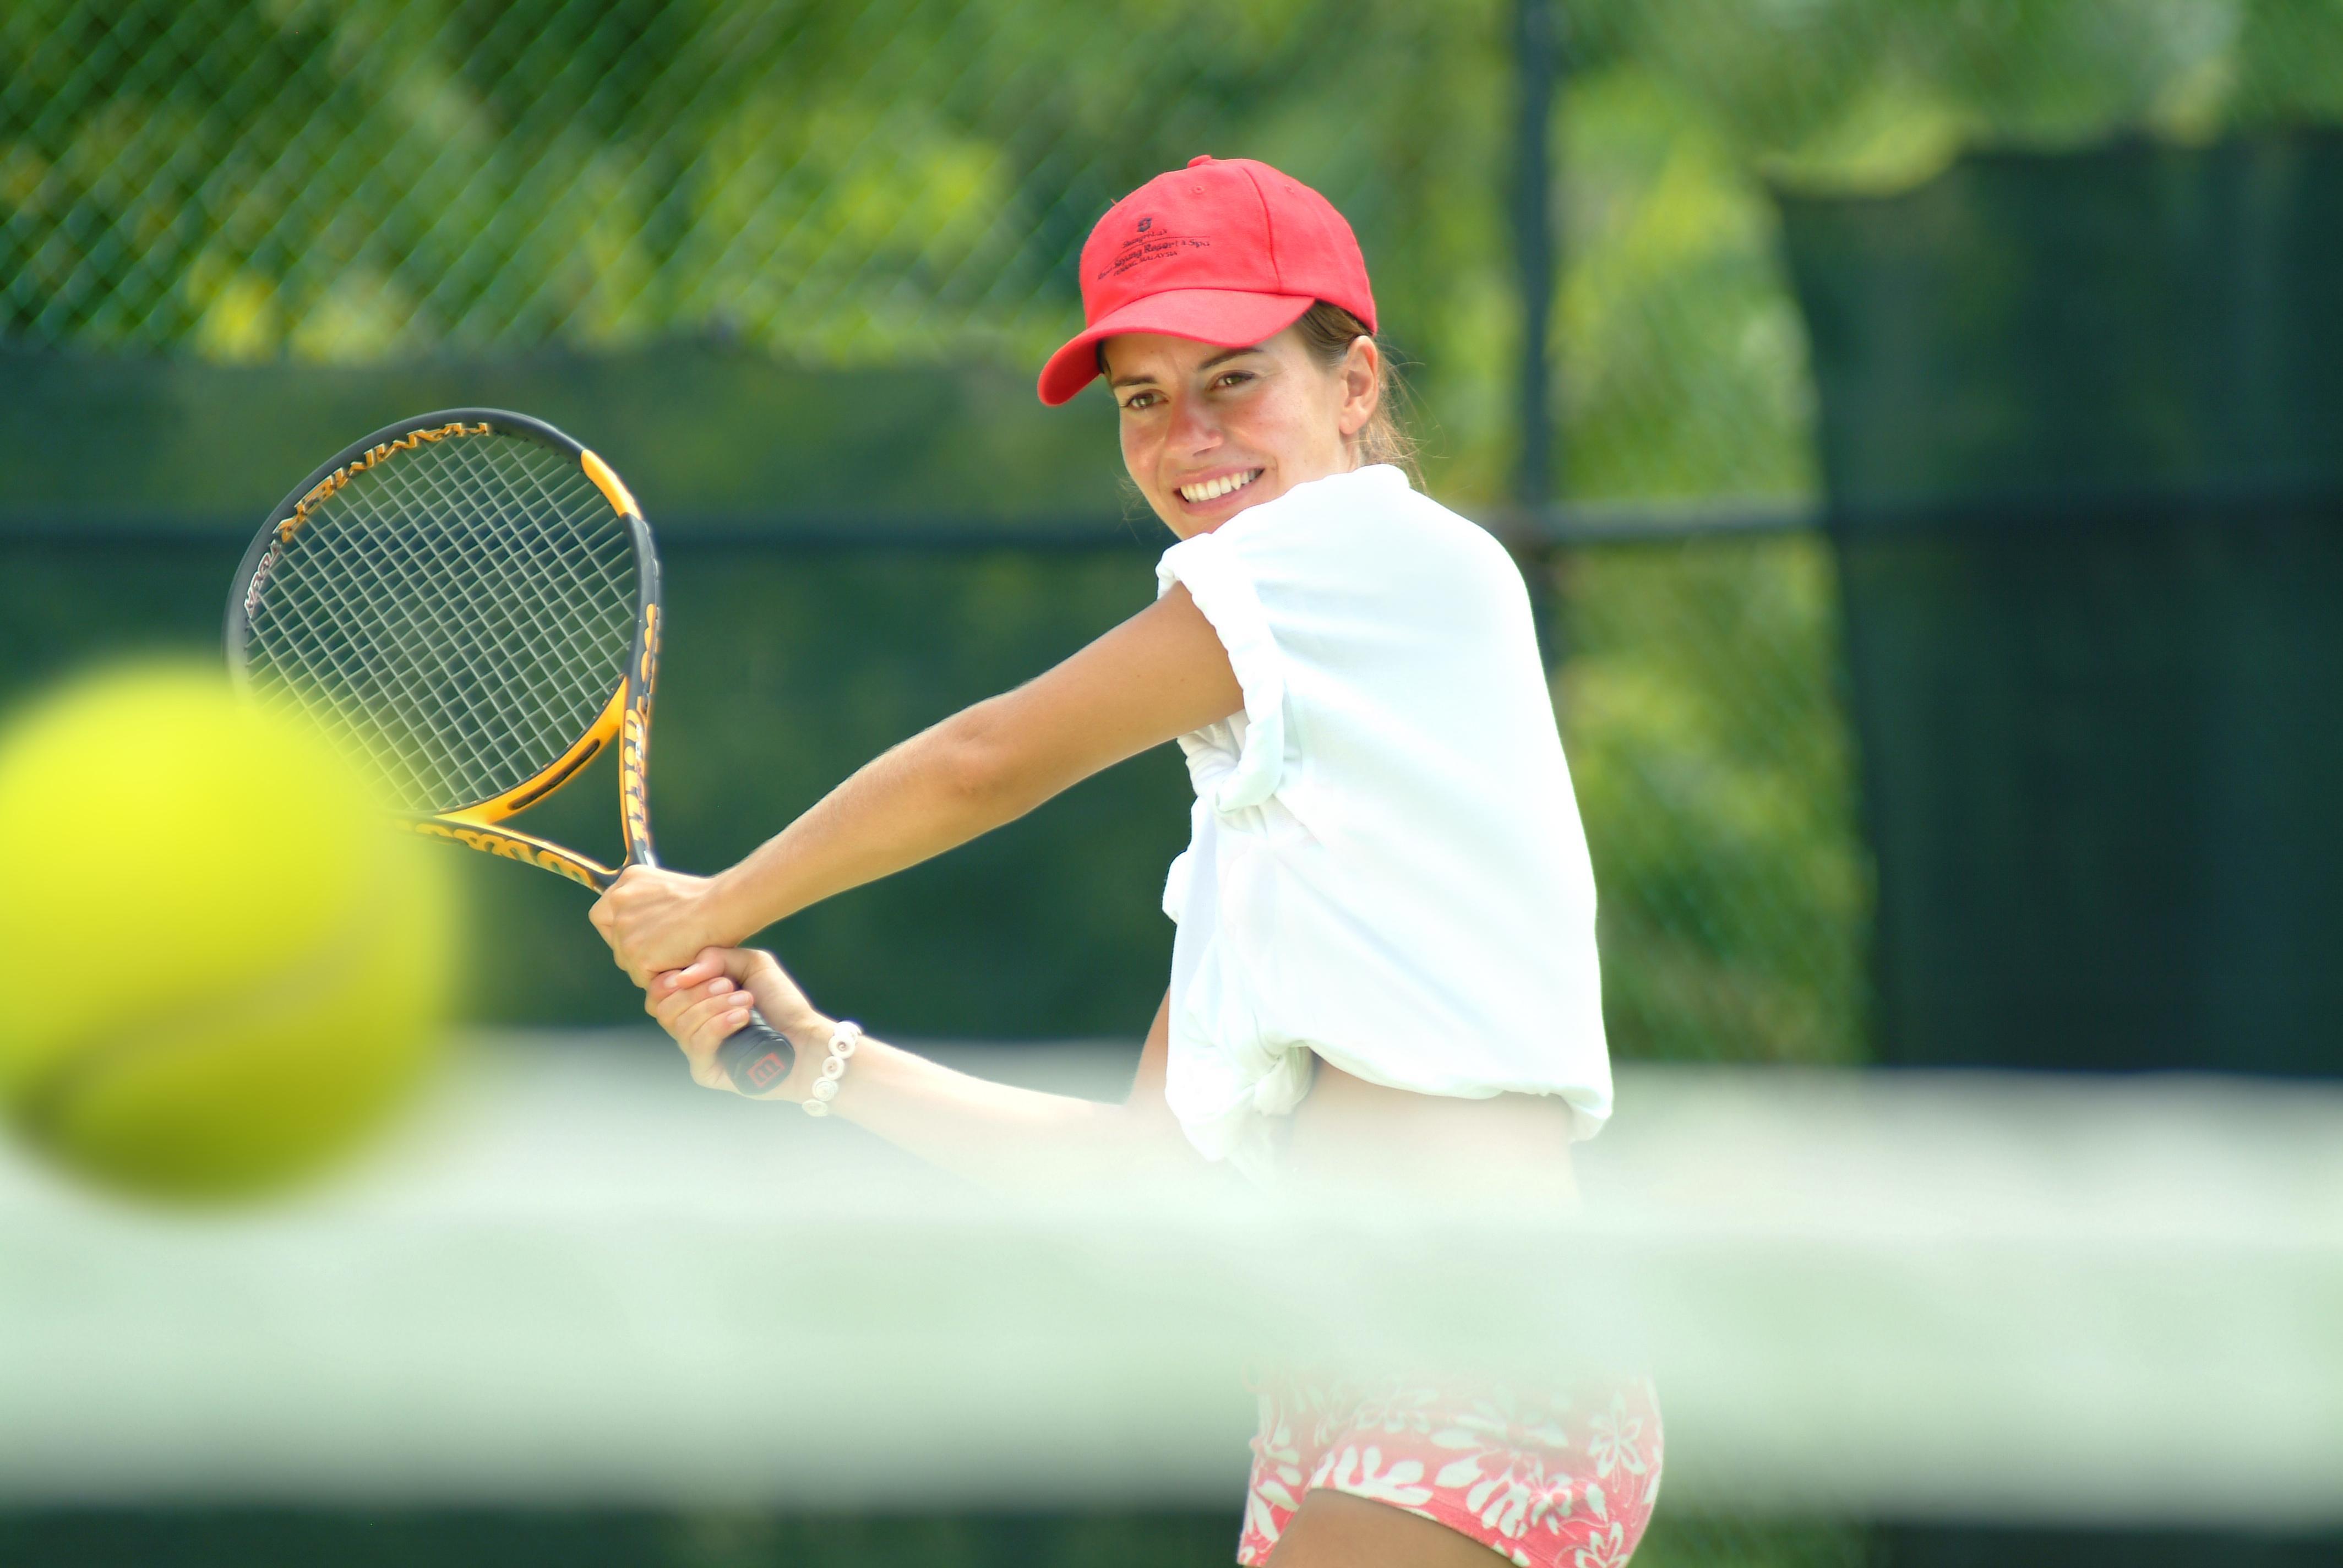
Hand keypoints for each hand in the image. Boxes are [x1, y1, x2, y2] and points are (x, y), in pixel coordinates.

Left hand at [590, 866, 730, 983]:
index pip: (604, 915)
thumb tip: (644, 933)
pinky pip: (643, 978)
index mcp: (628, 881)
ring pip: (628, 963)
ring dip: (650, 966)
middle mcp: (619, 901)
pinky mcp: (635, 952)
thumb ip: (649, 906)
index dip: (622, 932)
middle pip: (616, 942)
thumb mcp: (669, 891)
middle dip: (638, 951)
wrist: (724, 906)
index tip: (647, 938)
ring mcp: (624, 928)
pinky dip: (662, 978)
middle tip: (667, 951)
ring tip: (679, 956)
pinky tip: (681, 965)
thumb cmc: (711, 903)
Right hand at [646, 946, 828, 1098]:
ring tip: (746, 1001)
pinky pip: (697, 1047)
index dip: (665, 982)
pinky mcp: (707, 1071)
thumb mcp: (753, 964)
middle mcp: (691, 1026)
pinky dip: (718, 1026)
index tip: (689, 972)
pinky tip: (742, 1018)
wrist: (806, 1039)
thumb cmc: (781, 1002)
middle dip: (697, 991)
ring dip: (714, 1007)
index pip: (658, 993)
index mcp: (695, 1000)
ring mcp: (697, 1050)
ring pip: (681, 1025)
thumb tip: (682, 974)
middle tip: (730, 985)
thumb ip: (717, 957)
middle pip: (664, 1009)